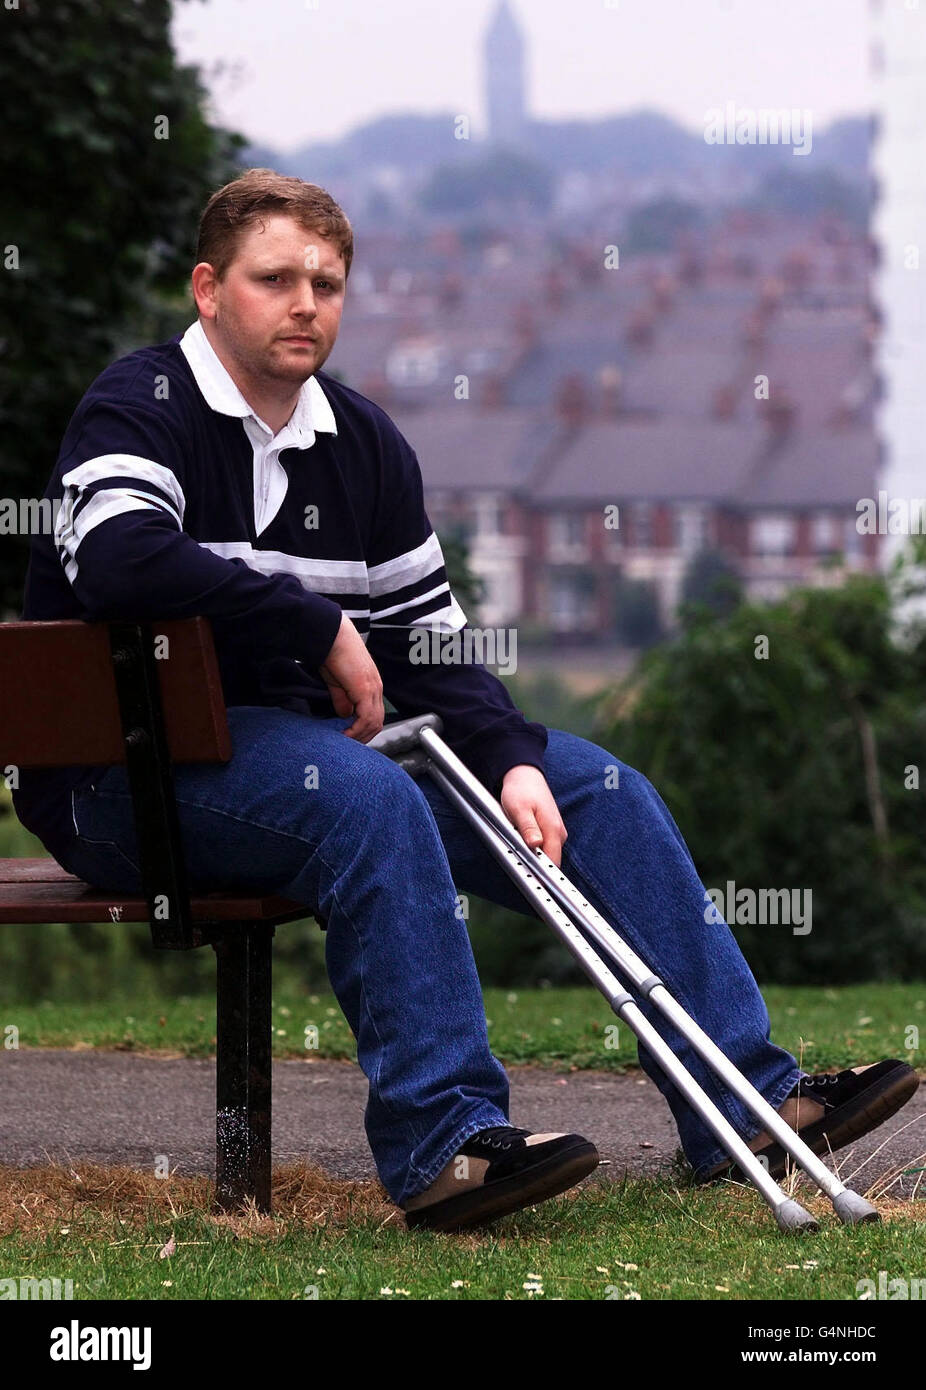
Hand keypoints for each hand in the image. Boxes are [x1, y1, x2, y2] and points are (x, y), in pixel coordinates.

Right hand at [318, 613, 384, 742]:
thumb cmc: (332, 653)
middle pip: (378, 722)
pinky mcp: (365, 689)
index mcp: (371, 685)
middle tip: (348, 745)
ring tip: (344, 742)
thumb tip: (345, 715)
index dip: (363, 730)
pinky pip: (366, 717)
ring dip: (360, 736)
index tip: (349, 737)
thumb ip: (343, 699)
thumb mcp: (337, 682)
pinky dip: (356, 730)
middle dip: (363, 737)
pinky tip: (345, 734)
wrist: (330, 635)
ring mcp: (373, 688)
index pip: (374, 715)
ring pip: (374, 722)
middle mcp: (376, 688)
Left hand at [499, 765, 566, 867]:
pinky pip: (544, 846)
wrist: (525, 774)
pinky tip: (522, 839)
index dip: (542, 873)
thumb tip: (536, 845)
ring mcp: (556, 831)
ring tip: (517, 843)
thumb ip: (528, 828)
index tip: (529, 878)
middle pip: (550, 861)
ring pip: (547, 854)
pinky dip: (533, 847)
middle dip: (535, 865)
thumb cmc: (520, 790)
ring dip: (533, 855)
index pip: (553, 861)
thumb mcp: (519, 809)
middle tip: (516, 858)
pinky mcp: (550, 830)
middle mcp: (559, 832)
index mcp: (553, 828)